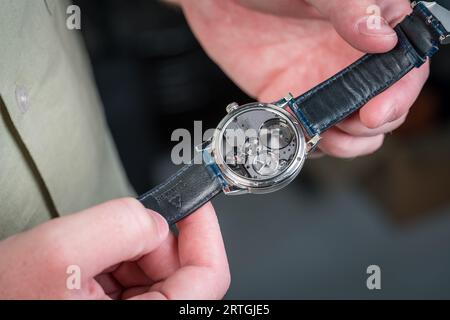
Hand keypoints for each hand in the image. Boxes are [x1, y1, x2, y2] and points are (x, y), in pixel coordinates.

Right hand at [0, 199, 229, 299]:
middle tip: (118, 229)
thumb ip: (118, 225)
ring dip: (128, 252)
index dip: (206, 232)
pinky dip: (116, 263)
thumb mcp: (58, 254)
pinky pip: (133, 284)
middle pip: (180, 272)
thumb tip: (155, 220)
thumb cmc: (4, 303)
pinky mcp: (117, 317)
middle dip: (152, 240)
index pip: (209, 277)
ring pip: (155, 275)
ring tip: (88, 256)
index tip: (194, 202)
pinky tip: (88, 266)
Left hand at [178, 0, 429, 157]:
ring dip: (347, 142)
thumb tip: (382, 38)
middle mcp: (351, 58)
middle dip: (373, 125)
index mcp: (371, 25)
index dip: (399, 94)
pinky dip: (313, 142)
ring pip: (353, 125)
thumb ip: (348, 8)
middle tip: (350, 125)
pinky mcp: (295, 99)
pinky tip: (303, 138)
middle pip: (385, 103)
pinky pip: (313, 129)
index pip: (404, 65)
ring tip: (327, 137)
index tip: (376, 111)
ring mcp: (323, 82)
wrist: (219, 0)